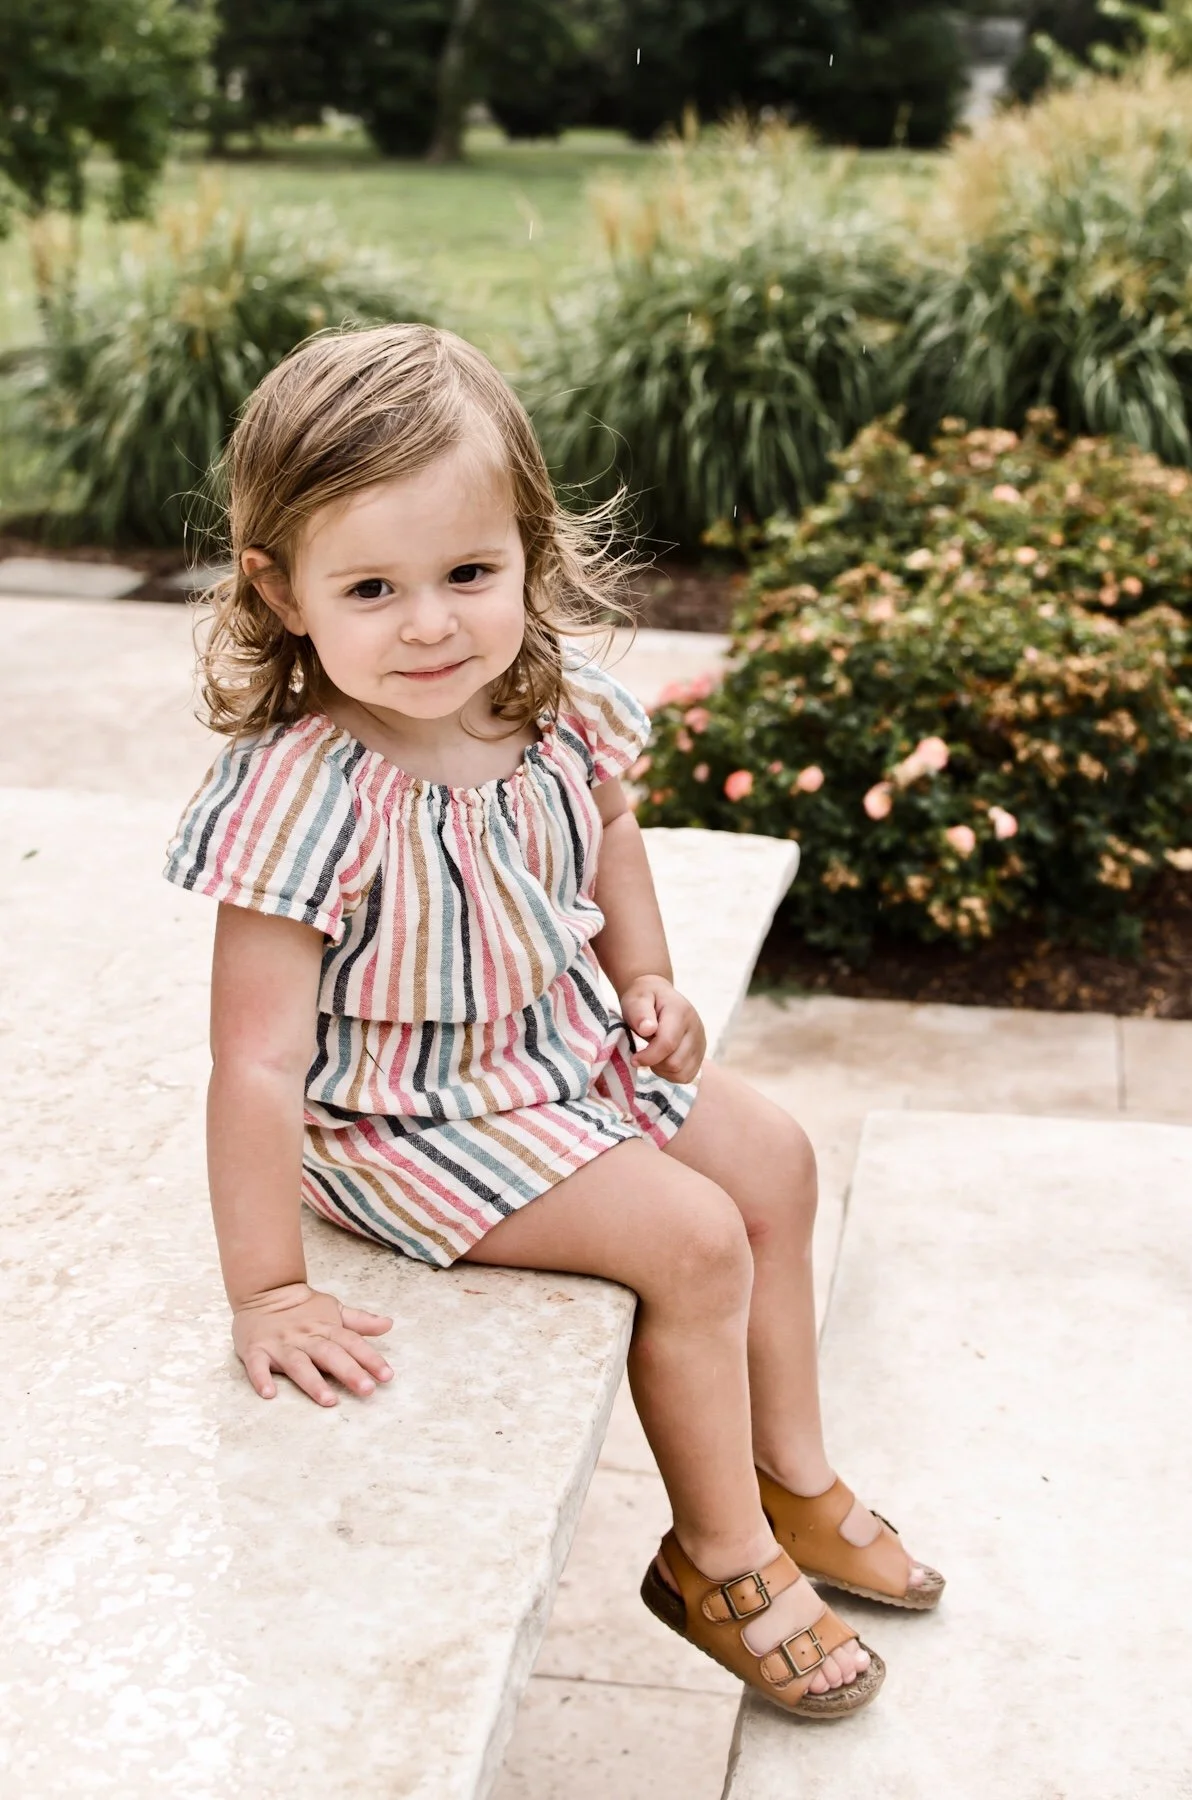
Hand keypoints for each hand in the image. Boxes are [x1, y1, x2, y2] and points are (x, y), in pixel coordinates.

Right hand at [232, 1281, 393, 1406]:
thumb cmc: (302, 1308)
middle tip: (367, 1390)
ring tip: (329, 1400)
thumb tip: (389, 1324)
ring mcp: (281, 1344)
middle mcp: (306, 1337)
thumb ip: (360, 1321)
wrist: (264, 1291)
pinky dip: (261, 1378)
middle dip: (349, 1372)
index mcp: (326, 1328)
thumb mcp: (333, 1310)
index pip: (352, 1343)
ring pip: (298, 1364)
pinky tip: (269, 1393)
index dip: (370, 1359)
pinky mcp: (256, 1350)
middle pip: (330, 1355)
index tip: (387, 1376)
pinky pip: (258, 1365)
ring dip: (313, 1382)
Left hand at [620, 975, 705, 1083]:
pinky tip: (662, 1061)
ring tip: (653, 1055)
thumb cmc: (644, 999)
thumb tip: (647, 1029)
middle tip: (642, 1053)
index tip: (634, 1058)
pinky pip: (687, 1076)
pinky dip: (671, 1074)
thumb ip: (639, 1013)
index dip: (648, 1056)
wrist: (658, 995)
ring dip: (662, 1070)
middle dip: (654, 1063)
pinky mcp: (701, 1053)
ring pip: (682, 1073)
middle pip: (676, 1062)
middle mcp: (696, 1027)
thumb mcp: (636, 1000)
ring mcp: (701, 1042)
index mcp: (680, 1012)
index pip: (668, 1043)